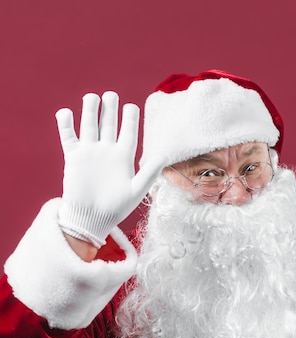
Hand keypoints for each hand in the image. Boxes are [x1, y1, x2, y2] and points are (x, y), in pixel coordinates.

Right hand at [56, 91, 161, 246]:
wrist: (91, 219)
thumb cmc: (116, 208)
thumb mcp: (137, 190)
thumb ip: (150, 172)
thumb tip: (164, 156)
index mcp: (124, 158)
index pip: (129, 133)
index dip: (130, 119)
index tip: (131, 106)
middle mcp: (107, 151)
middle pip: (109, 123)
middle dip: (109, 108)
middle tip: (111, 95)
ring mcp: (89, 152)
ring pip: (90, 125)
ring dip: (90, 110)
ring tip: (92, 98)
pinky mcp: (73, 157)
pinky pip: (68, 136)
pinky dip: (66, 123)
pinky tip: (66, 113)